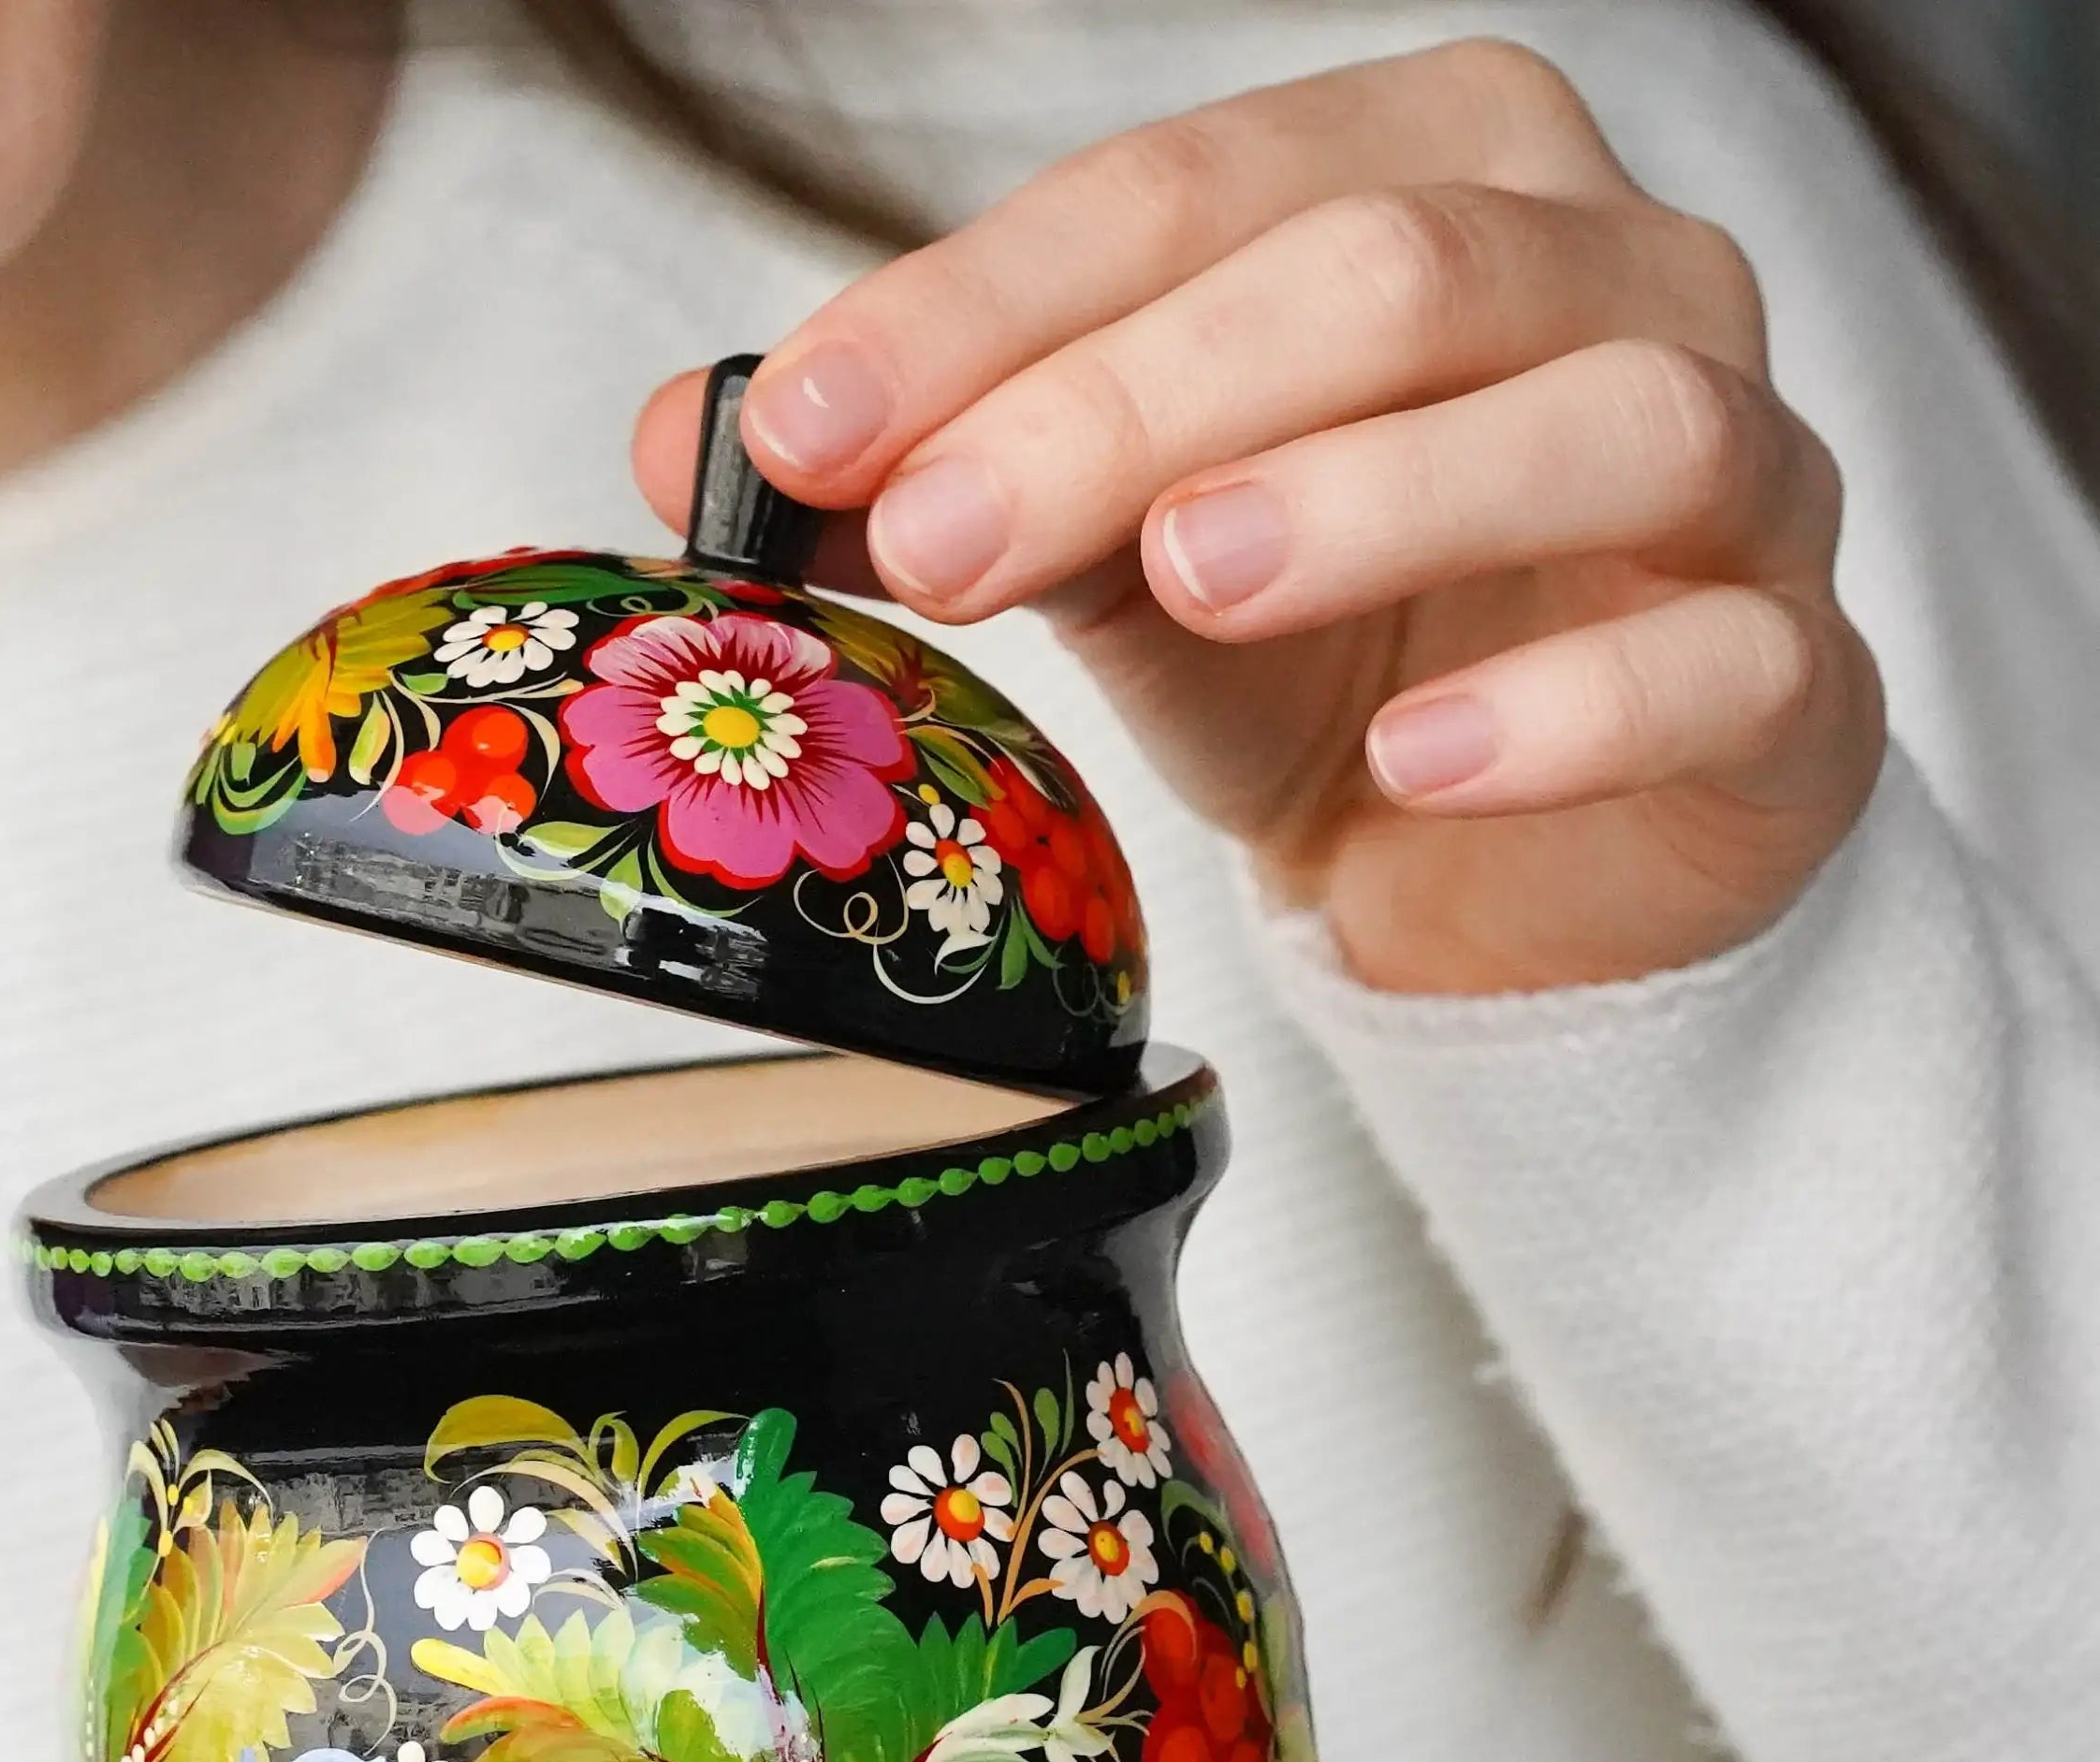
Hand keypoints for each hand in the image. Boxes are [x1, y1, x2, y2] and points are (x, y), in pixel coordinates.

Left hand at [635, 40, 1885, 995]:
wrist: (1511, 850)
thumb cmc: (1316, 657)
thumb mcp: (1106, 553)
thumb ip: (947, 476)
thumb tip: (696, 436)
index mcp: (1430, 183)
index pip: (1198, 187)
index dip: (988, 301)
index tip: (799, 431)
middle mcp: (1608, 278)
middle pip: (1388, 270)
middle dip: (1136, 398)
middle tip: (947, 534)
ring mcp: (1735, 470)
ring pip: (1602, 414)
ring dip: (1369, 495)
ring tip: (1185, 583)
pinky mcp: (1793, 679)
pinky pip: (1719, 660)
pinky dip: (1561, 711)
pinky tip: (1406, 769)